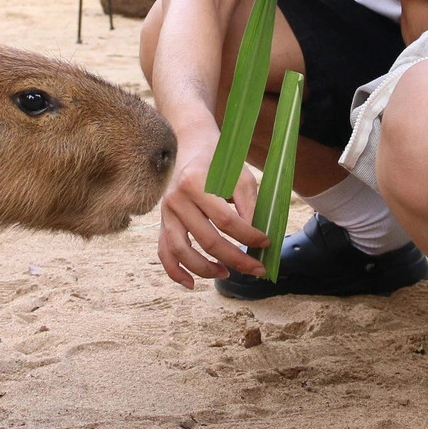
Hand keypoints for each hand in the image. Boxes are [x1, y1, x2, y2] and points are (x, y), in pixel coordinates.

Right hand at [156, 133, 268, 288]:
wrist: (190, 144)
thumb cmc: (220, 161)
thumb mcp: (240, 175)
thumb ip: (249, 205)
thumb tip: (256, 240)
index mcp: (196, 183)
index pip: (226, 220)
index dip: (249, 237)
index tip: (266, 243)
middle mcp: (177, 200)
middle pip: (208, 240)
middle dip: (236, 259)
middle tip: (257, 270)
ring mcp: (165, 212)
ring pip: (182, 251)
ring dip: (205, 269)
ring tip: (226, 274)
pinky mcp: (161, 222)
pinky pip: (164, 252)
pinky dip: (175, 272)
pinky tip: (191, 284)